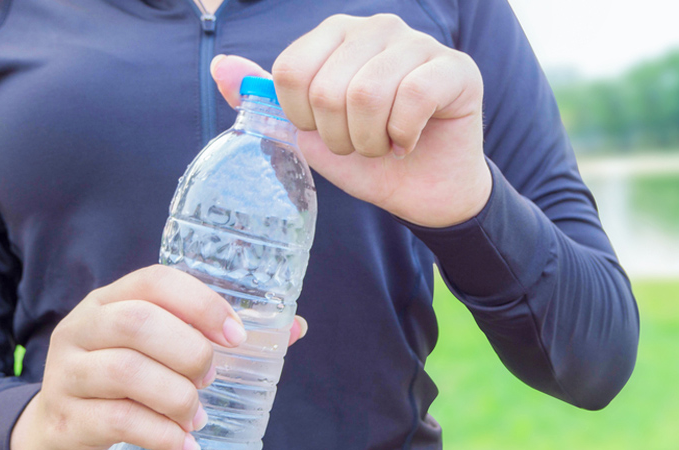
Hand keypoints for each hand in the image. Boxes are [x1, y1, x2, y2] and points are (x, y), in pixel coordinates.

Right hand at [9, 265, 306, 449]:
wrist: (64, 435)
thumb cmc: (130, 382)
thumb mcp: (163, 351)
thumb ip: (220, 336)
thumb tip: (295, 326)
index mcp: (113, 300)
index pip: (156, 281)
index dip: (202, 304)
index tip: (236, 336)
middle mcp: (83, 328)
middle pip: (137, 323)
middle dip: (190, 351)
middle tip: (212, 377)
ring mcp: (67, 374)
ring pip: (125, 372)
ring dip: (177, 396)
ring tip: (198, 415)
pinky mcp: (65, 420)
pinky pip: (117, 421)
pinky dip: (161, 435)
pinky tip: (185, 444)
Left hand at [211, 14, 491, 227]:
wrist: (425, 192)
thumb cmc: (369, 159)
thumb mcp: (309, 135)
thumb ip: (267, 101)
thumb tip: (222, 67)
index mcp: (337, 35)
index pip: (291, 71)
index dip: (302, 118)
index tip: (325, 132)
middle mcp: (377, 28)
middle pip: (327, 88)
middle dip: (340, 137)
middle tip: (361, 145)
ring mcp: (420, 43)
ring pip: (369, 93)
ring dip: (371, 140)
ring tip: (384, 145)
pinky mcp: (456, 68)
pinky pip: (412, 98)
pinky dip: (404, 136)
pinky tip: (410, 141)